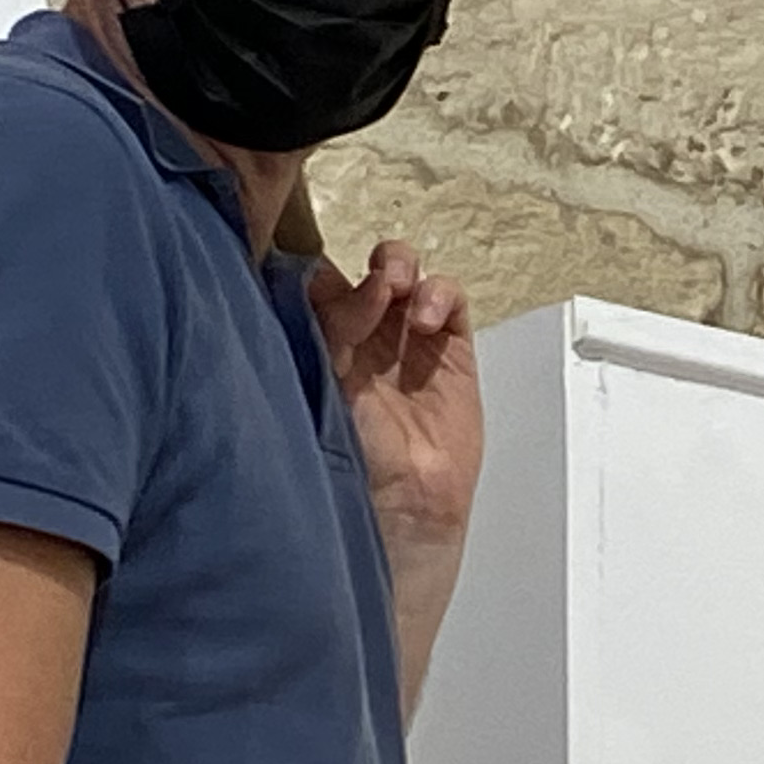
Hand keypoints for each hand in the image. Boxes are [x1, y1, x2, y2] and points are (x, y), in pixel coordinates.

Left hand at [308, 240, 482, 555]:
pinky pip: (448, 300)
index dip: (316, 265)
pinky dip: (439, 295)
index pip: (314, 282)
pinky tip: (426, 320)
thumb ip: (329, 325)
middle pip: (360, 269)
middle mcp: (361, 336)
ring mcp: (406, 340)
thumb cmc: (352, 454)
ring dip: (399, 266)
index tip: (314, 266)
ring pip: (404, 272)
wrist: (402, 498)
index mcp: (318, 342)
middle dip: (363, 265)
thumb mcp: (322, 380)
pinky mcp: (450, 349)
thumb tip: (343, 279)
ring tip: (396, 288)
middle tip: (367, 284)